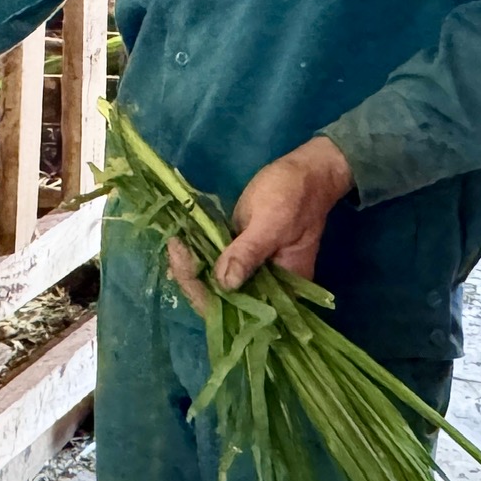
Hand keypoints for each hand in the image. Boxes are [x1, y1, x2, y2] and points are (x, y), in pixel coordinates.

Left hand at [165, 135, 354, 311]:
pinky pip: (217, 264)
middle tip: (173, 248)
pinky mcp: (243, 254)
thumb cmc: (295, 195)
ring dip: (191, 268)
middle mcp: (266, 288)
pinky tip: (179, 247)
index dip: (204, 292)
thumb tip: (226, 283)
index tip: (182, 262)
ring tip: (173, 247)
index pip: (237, 308)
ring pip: (215, 284)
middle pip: (221, 300)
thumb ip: (250, 252)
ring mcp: (253, 272)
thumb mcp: (272, 222)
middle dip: (192, 279)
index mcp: (282, 290)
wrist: (307, 172)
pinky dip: (198, 257)